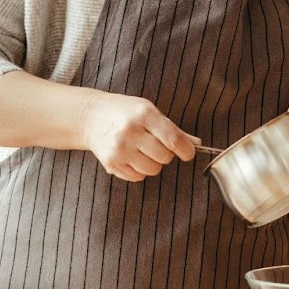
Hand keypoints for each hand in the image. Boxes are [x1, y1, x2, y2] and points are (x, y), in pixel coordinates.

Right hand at [82, 92, 198, 181]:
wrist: (92, 117)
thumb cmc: (126, 113)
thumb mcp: (149, 111)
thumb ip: (172, 129)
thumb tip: (196, 144)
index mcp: (144, 114)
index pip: (173, 138)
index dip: (186, 149)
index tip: (188, 153)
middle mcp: (130, 131)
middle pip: (164, 157)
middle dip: (166, 154)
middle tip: (157, 145)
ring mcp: (119, 149)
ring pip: (153, 170)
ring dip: (153, 163)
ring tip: (142, 150)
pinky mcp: (111, 163)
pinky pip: (138, 177)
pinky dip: (139, 170)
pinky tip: (131, 156)